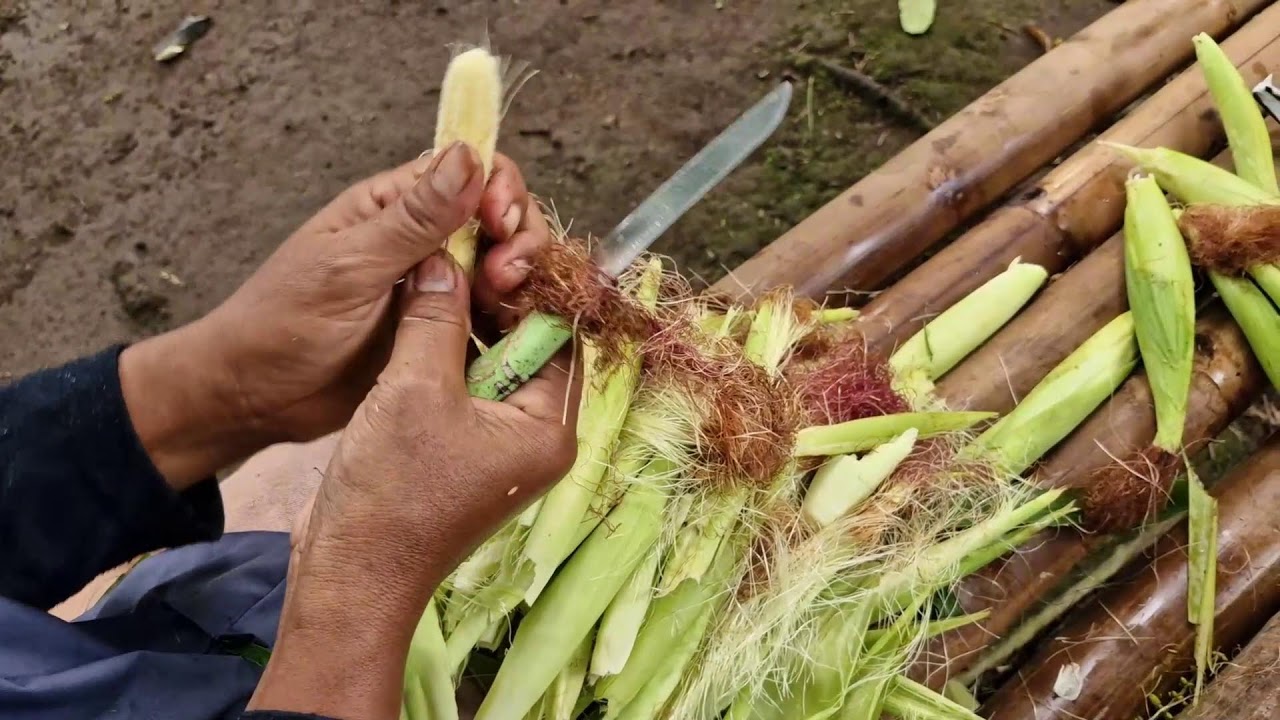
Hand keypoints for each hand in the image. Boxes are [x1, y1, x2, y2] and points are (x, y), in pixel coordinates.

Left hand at [120, 142, 553, 487]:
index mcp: (394, 207)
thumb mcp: (349, 265)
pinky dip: (513, 323)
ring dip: (520, 283)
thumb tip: (468, 154)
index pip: (471, 171)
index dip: (499, 190)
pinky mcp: (446, 334)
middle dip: (519, 240)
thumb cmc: (284, 323)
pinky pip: (495, 320)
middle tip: (502, 280)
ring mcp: (439, 290)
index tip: (501, 226)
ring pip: (506, 270)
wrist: (256, 398)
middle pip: (502, 219)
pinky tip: (511, 340)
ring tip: (503, 308)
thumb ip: (413, 218)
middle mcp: (425, 241)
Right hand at [248, 250, 580, 718]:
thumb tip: (446, 259)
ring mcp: (498, 450)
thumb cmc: (392, 492)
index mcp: (549, 428)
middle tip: (455, 257)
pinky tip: (415, 323)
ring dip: (463, 328)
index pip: (558, 335)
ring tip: (432, 279)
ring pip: (492, 367)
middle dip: (492, 303)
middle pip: (527, 349)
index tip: (489, 247)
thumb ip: (437, 317)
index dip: (525, 287)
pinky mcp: (462, 456)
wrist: (351, 575)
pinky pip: (465, 392)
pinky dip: (444, 358)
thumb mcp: (415, 388)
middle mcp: (536, 439)